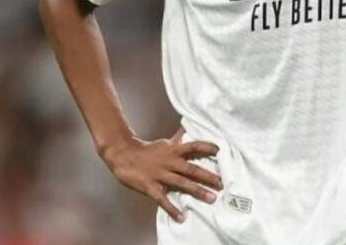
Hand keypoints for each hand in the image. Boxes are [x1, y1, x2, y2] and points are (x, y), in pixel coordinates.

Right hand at [100, 128, 222, 221]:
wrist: (122, 154)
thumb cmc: (147, 150)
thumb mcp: (165, 142)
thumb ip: (179, 138)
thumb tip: (190, 128)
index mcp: (173, 150)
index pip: (194, 146)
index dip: (207, 147)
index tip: (221, 151)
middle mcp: (170, 162)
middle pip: (192, 168)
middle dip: (208, 176)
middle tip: (222, 183)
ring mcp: (160, 174)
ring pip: (182, 183)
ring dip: (197, 191)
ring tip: (211, 198)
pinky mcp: (150, 186)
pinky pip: (162, 199)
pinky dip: (171, 208)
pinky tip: (181, 217)